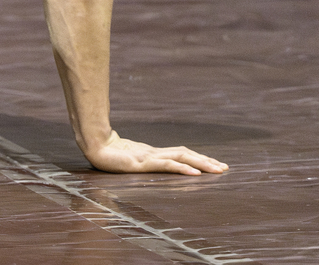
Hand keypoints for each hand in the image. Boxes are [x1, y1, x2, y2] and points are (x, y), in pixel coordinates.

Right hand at [86, 131, 227, 175]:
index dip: (198, 157)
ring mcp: (150, 156)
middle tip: (225, 168)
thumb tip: (146, 162)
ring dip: (201, 164)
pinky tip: (194, 173)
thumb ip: (137, 160)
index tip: (214, 164)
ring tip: (217, 170)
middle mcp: (155, 153)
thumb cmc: (106, 153)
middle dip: (206, 161)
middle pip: (186, 154)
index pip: (180, 153)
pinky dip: (182, 168)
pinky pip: (167, 165)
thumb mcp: (127, 158)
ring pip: (181, 157)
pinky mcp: (143, 162)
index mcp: (152, 153)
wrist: (93, 145)